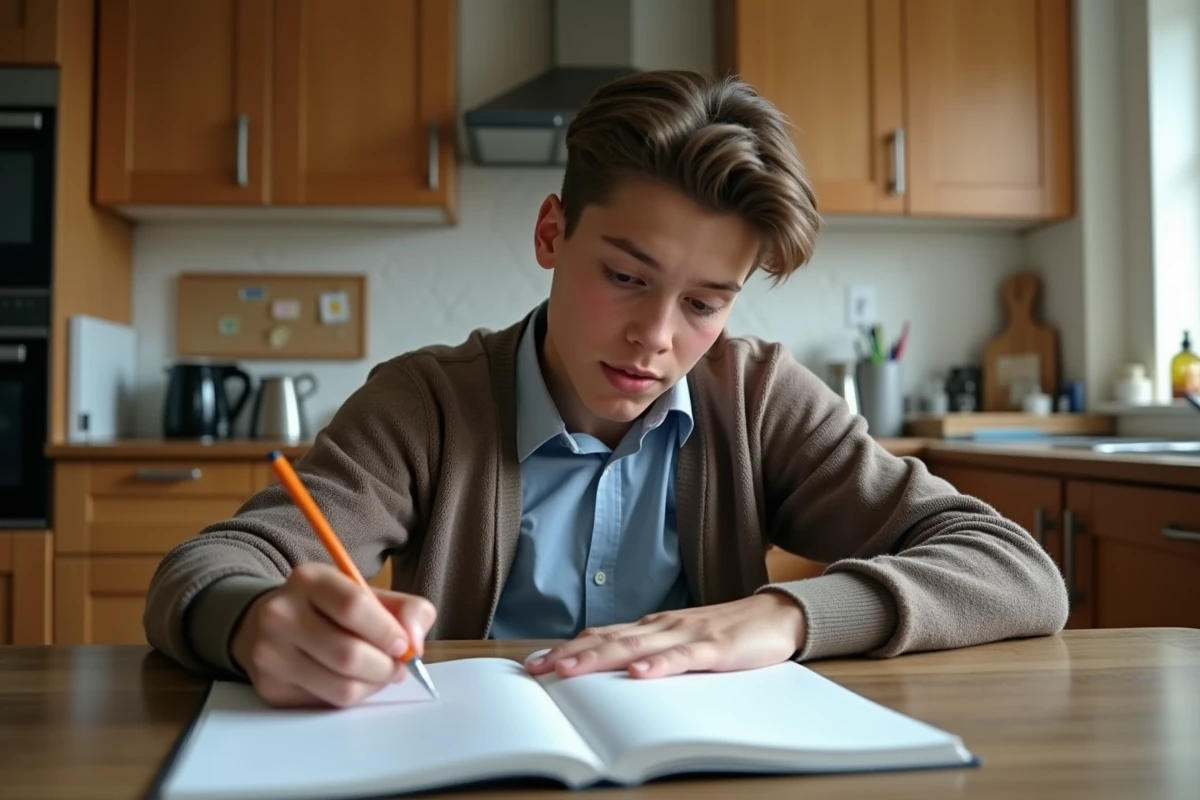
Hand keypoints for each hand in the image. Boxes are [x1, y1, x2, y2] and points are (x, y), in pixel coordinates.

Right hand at [230, 562, 436, 707]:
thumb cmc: (331, 609)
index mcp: (309, 580)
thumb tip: (415, 644)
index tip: (403, 644)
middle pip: (348, 654)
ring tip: (379, 675)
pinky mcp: (269, 687)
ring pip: (340, 686)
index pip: (353, 606)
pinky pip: (325, 703)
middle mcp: (281, 614)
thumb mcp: (369, 594)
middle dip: (385, 667)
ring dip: (372, 686)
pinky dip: (351, 696)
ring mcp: (269, 653)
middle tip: (397, 668)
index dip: (386, 631)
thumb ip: (407, 609)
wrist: (273, 623)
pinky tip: (352, 680)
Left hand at [525, 592, 806, 679]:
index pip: (602, 636)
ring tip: (570, 670)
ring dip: (600, 659)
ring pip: (636, 648)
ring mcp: (688, 636)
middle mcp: (663, 626)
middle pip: (609, 641)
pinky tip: (639, 674)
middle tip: (537, 669)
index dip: (568, 648)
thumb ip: (649, 651)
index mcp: (653, 627)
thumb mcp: (681, 641)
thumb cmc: (728, 632)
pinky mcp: (714, 649)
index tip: (534, 662)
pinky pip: (682, 659)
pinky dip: (658, 666)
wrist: (776, 616)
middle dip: (570, 655)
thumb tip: (610, 667)